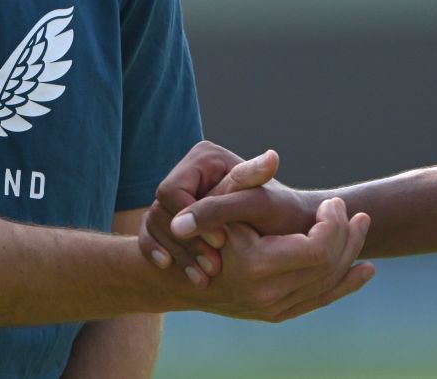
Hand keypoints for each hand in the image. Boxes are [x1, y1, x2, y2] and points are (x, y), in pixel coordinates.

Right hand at [140, 141, 318, 284]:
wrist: (287, 231)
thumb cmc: (278, 213)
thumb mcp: (257, 204)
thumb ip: (223, 205)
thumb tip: (187, 218)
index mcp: (203, 158)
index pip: (171, 191)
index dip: (192, 218)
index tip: (222, 242)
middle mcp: (187, 173)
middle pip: (161, 210)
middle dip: (186, 242)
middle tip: (214, 267)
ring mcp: (176, 198)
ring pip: (155, 226)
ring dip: (177, 254)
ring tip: (203, 278)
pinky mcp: (172, 219)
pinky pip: (149, 237)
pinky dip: (159, 254)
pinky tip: (172, 269)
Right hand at [185, 195, 374, 322]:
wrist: (189, 270)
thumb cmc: (205, 225)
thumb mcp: (222, 195)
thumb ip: (245, 176)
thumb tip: (272, 156)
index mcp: (255, 265)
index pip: (318, 249)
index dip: (333, 224)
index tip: (331, 203)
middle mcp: (266, 294)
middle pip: (328, 266)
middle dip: (348, 237)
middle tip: (357, 214)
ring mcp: (273, 309)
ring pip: (328, 284)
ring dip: (351, 255)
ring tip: (361, 229)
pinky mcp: (277, 315)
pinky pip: (320, 301)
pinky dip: (345, 284)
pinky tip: (365, 270)